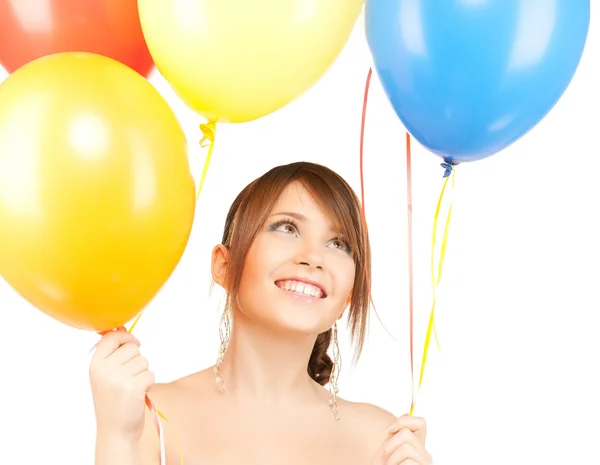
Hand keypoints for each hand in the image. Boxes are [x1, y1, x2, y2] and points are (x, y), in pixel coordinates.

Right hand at [89, 327, 154, 441]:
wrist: (115, 431)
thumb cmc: (113, 400)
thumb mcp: (104, 375)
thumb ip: (112, 352)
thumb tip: (122, 326)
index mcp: (95, 364)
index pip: (112, 336)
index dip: (126, 336)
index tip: (133, 343)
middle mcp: (105, 369)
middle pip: (133, 347)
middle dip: (137, 360)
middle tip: (129, 377)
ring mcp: (119, 378)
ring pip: (144, 360)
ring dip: (143, 372)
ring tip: (132, 387)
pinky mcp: (134, 387)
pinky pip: (150, 373)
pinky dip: (148, 383)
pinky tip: (138, 394)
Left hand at [372, 415, 432, 464]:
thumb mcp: (388, 448)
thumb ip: (396, 434)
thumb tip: (407, 412)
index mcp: (418, 446)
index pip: (421, 422)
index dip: (404, 420)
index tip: (388, 430)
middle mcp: (425, 455)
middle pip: (407, 433)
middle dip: (390, 443)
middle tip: (386, 457)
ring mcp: (425, 464)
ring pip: (406, 446)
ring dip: (391, 457)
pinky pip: (407, 461)